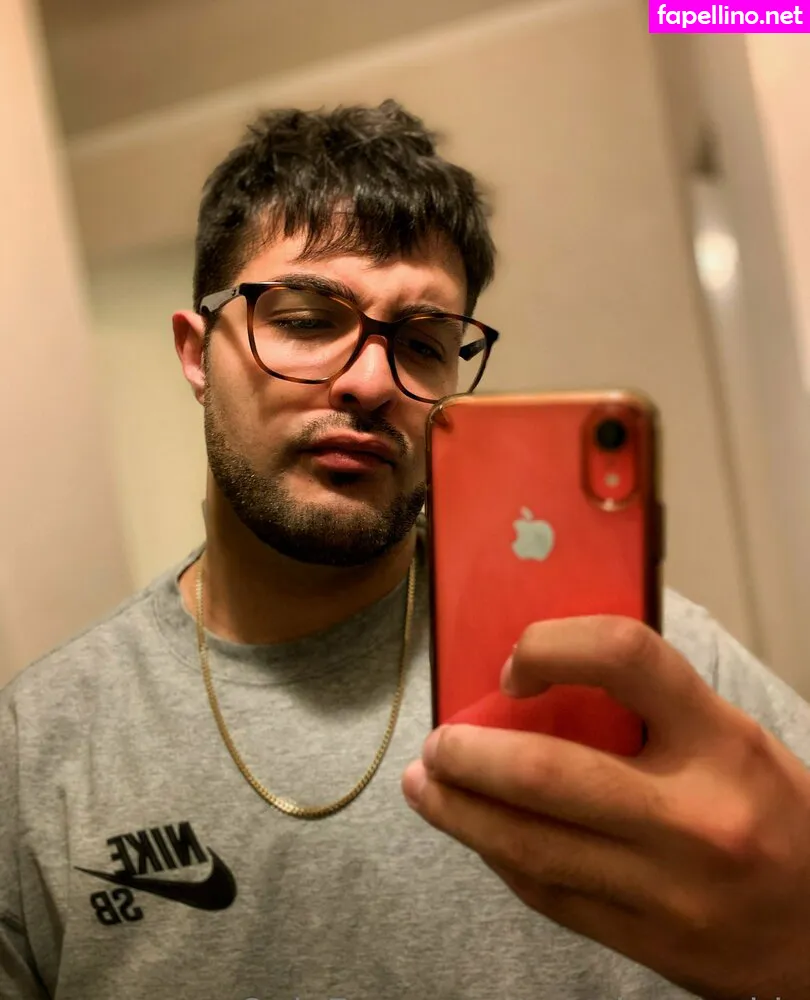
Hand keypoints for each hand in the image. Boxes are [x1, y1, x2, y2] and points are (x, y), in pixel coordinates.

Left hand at [401, 616, 809, 998]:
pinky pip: (546, 893)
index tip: (514, 667)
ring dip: (460, 812)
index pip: (623, 657)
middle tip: (437, 742)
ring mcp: (667, 889)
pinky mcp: (646, 942)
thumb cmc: (777, 816)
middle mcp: (695, 816)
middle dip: (469, 755)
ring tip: (425, 787)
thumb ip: (652, 710)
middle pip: (546, 772)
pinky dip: (498, 857)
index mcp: (722, 741)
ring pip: (529, 846)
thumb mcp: (732, 741)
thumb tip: (545, 679)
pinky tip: (474, 833)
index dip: (550, 647)